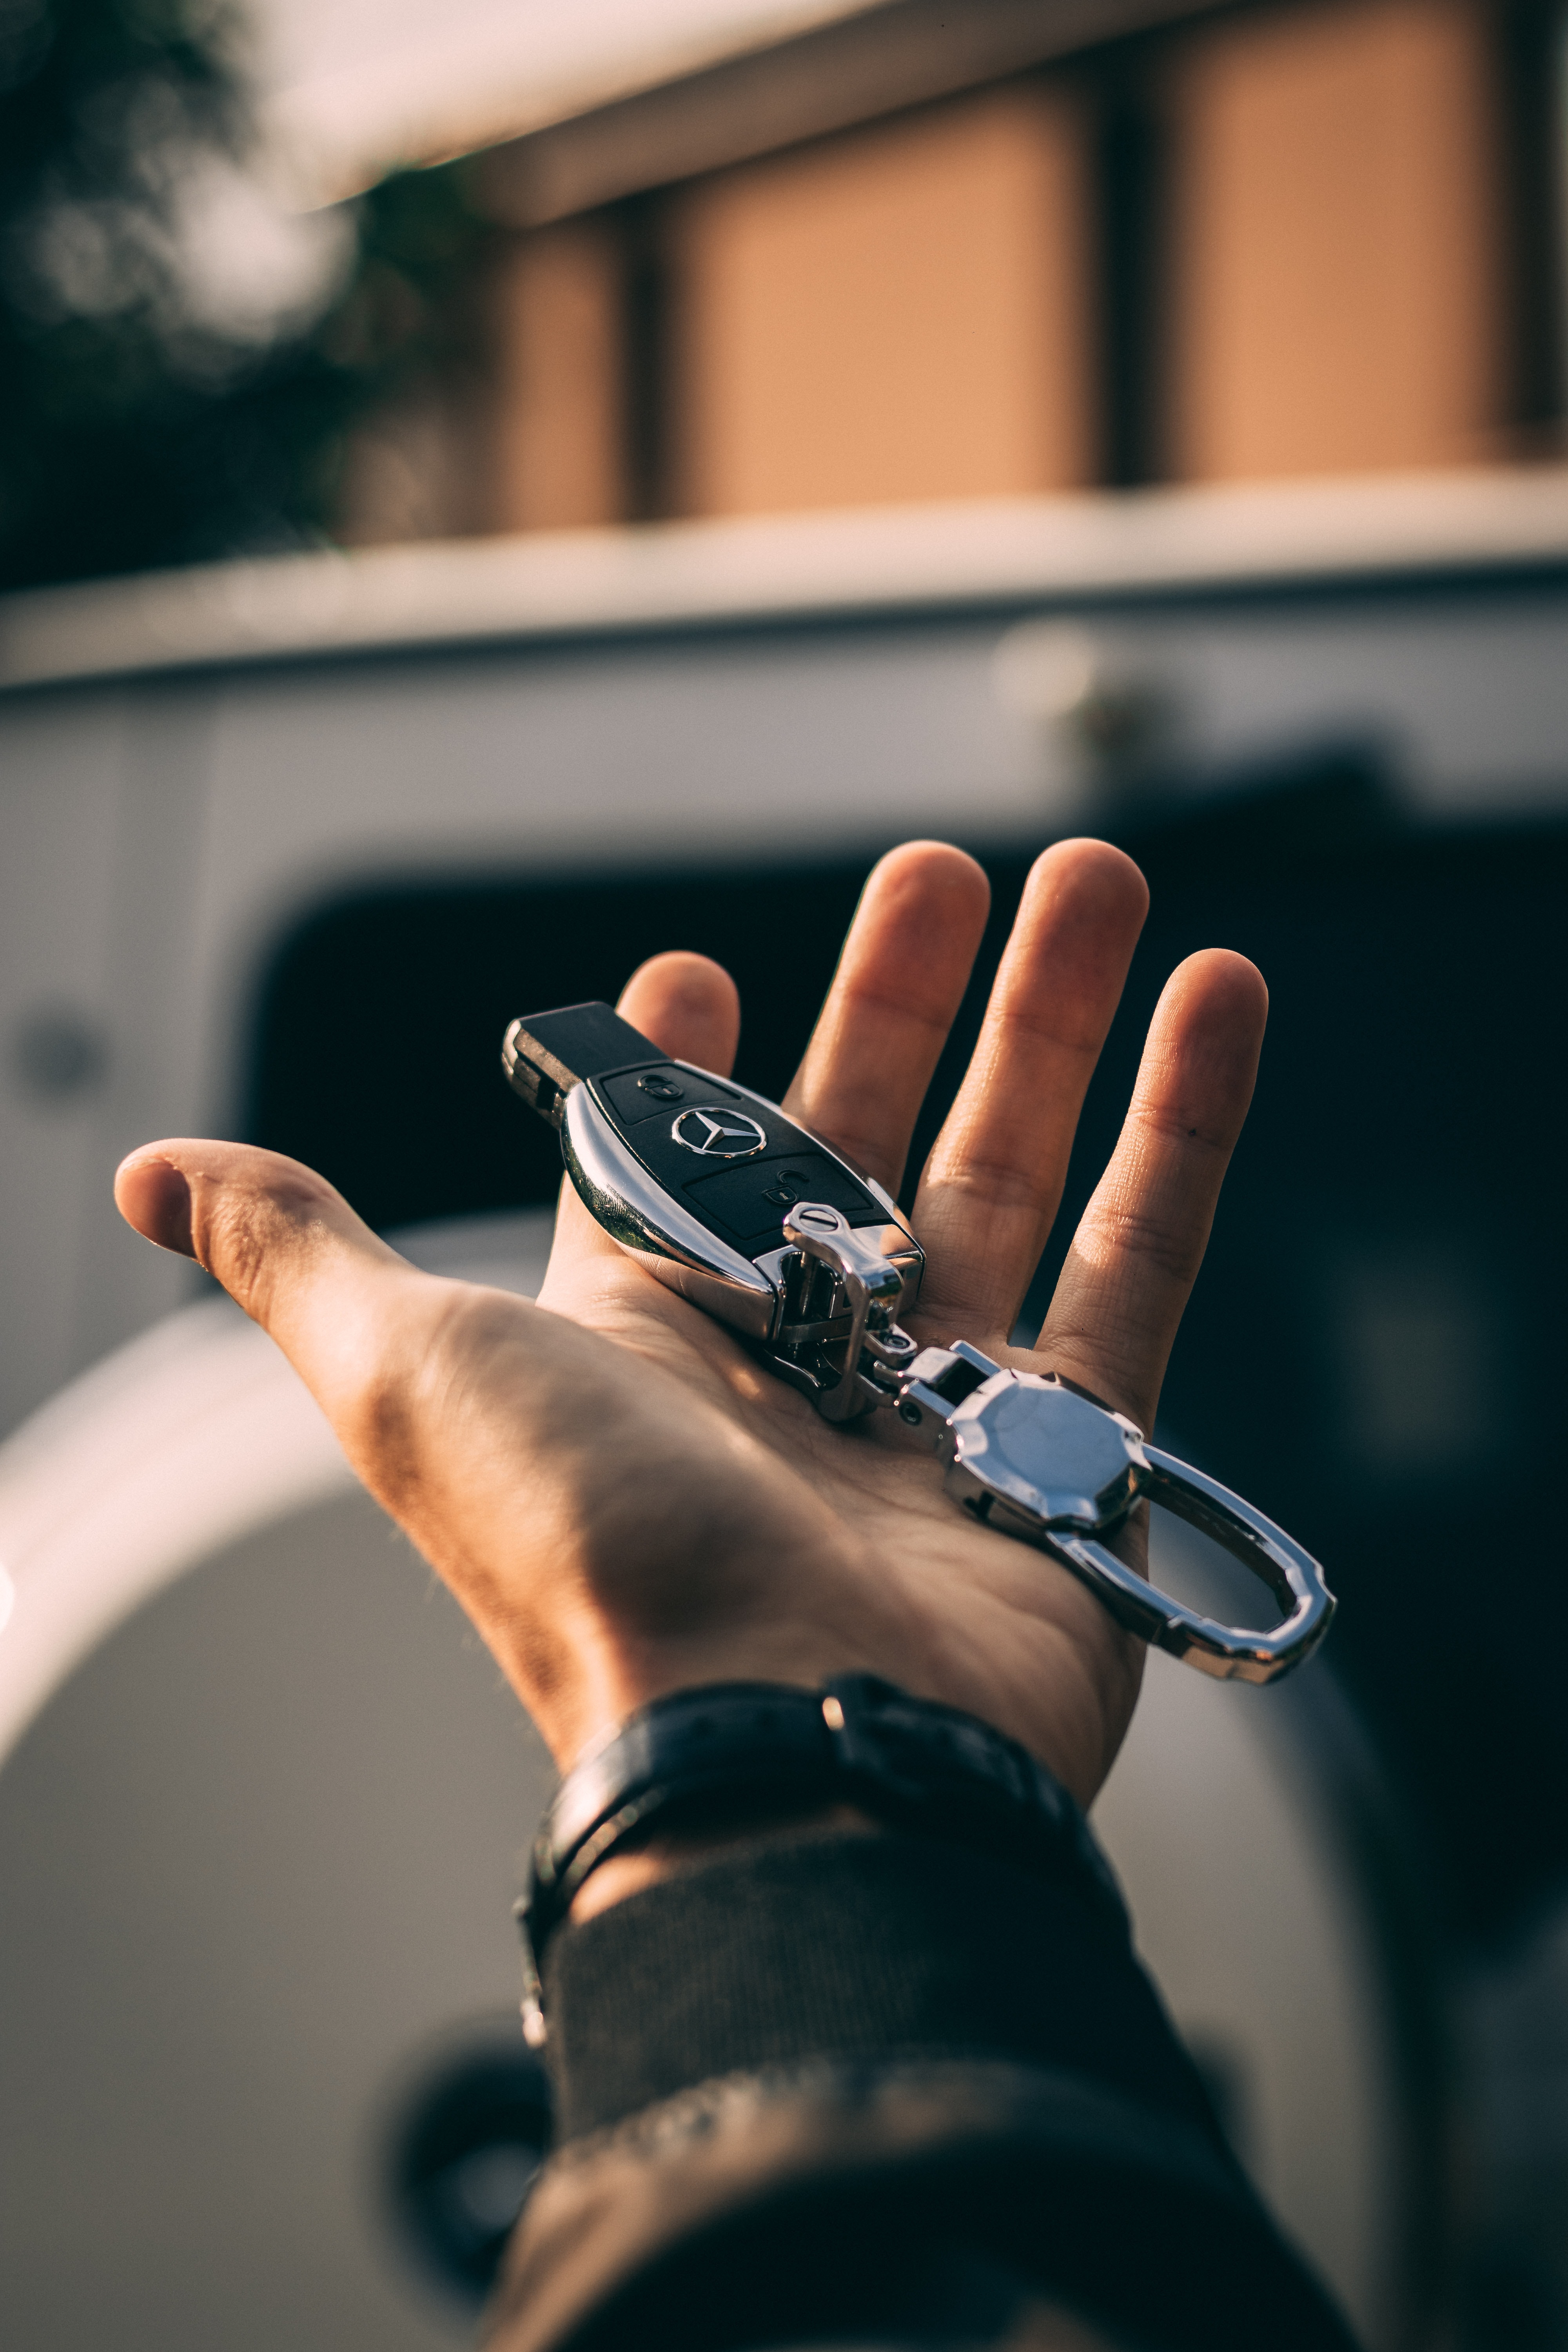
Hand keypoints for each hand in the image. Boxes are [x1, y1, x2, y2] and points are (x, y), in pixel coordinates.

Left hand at [114, 840, 1264, 1809]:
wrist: (780, 1743)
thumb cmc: (586, 1558)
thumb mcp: (401, 1369)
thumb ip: (299, 1256)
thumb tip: (155, 1174)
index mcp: (653, 1336)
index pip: (679, 1170)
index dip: (686, 1066)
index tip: (696, 976)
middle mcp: (799, 1369)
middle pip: (867, 1140)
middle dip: (910, 1000)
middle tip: (947, 871)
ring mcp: (941, 1410)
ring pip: (1013, 1177)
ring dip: (1061, 1027)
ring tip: (1104, 885)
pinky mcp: (1069, 1454)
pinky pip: (1139, 1266)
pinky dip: (1182, 1134)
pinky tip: (1217, 1004)